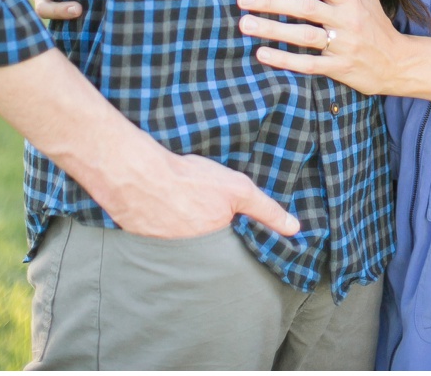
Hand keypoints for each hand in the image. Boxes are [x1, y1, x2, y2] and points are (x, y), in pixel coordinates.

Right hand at [99, 137, 301, 240]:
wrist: (136, 174)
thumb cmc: (187, 179)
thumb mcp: (236, 189)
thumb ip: (266, 209)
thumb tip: (295, 228)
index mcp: (217, 246)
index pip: (235, 254)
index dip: (237, 241)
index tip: (237, 231)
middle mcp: (193, 257)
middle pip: (209, 254)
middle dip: (212, 242)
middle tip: (207, 219)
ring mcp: (168, 252)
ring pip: (185, 248)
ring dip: (185, 234)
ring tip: (186, 214)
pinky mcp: (145, 243)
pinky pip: (161, 242)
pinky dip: (164, 228)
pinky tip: (163, 211)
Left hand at [237, 0, 407, 95]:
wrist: (400, 64)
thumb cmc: (376, 25)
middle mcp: (346, 20)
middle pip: (305, 7)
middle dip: (272, 1)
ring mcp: (343, 45)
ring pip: (304, 36)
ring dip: (273, 29)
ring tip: (245, 24)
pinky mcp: (340, 68)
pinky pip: (310, 65)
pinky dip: (285, 60)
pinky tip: (262, 54)